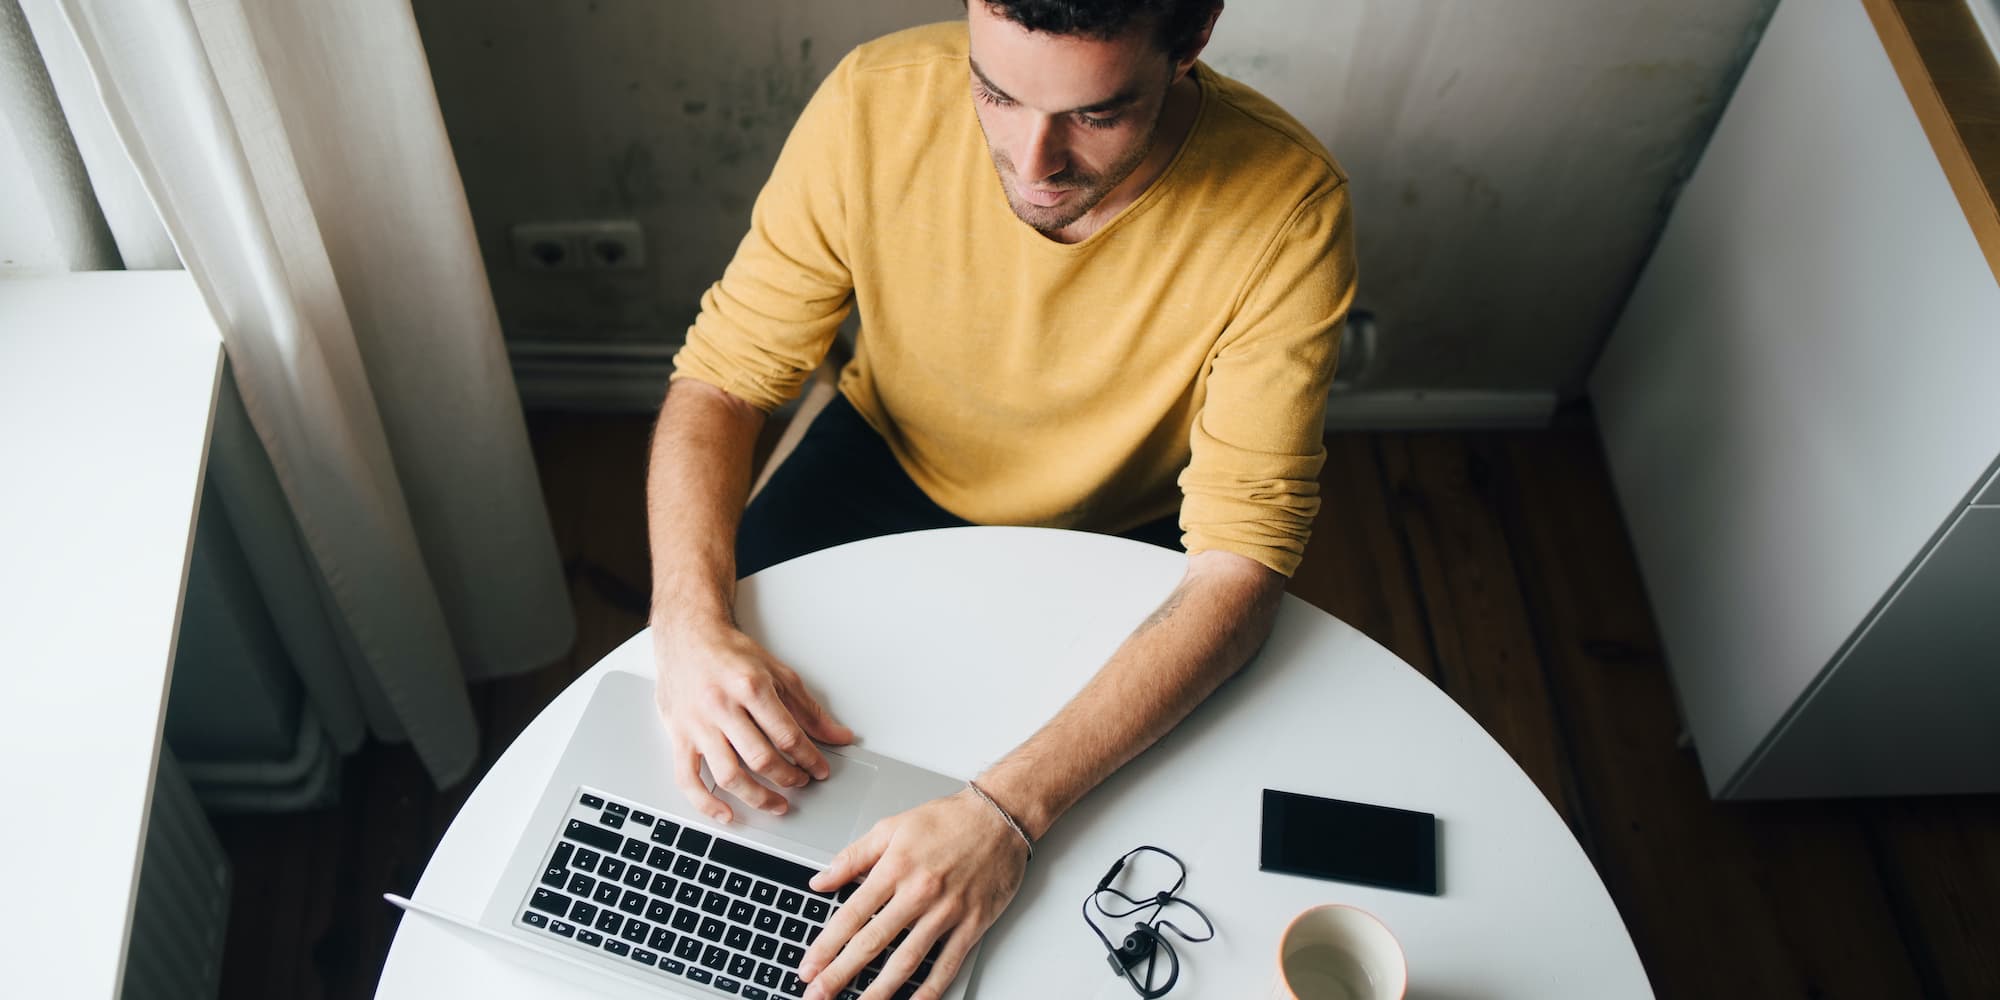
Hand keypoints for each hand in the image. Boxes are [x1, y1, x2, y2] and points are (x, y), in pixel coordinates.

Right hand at [653, 621, 854, 821]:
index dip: (810, 758)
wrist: (687, 637)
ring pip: (728, 775)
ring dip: (758, 798)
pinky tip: (727, 814)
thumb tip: (838, 736)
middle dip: (788, 778)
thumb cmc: (729, 653)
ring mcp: (697, 724)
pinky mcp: (678, 736)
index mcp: (750, 686)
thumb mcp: (777, 672)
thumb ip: (808, 709)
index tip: (820, 770)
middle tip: (801, 783)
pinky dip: (707, 804)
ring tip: (777, 804)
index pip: (787, 735)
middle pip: (760, 758)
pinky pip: (688, 779)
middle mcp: (721, 706)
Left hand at [798, 789, 1028, 999]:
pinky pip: (949, 963)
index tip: (808, 967)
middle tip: (818, 995)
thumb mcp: (892, 826)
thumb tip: (820, 880)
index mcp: (895, 867)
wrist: (1000, 816)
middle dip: (841, 973)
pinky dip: (931, 988)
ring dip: (880, 989)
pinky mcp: (973, 923)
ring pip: (908, 959)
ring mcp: (947, 911)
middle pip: (873, 942)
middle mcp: (919, 892)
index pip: (851, 915)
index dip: (826, 945)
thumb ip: (853, 856)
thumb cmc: (948, 819)